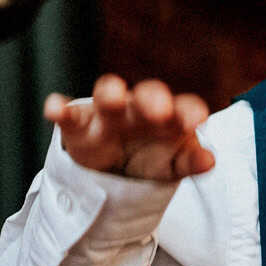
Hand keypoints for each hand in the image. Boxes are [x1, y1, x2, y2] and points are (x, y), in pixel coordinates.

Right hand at [45, 75, 215, 180]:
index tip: (197, 121)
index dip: (189, 112)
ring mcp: (109, 116)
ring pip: (108, 98)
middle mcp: (140, 110)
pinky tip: (55, 109)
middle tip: (159, 110)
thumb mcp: (173, 164)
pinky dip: (61, 110)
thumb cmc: (154, 158)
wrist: (117, 171)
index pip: (183, 109)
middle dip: (153, 100)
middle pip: (148, 96)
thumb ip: (190, 161)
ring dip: (109, 94)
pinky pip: (69, 116)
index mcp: (170, 118)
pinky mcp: (79, 126)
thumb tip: (210, 160)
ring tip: (109, 97)